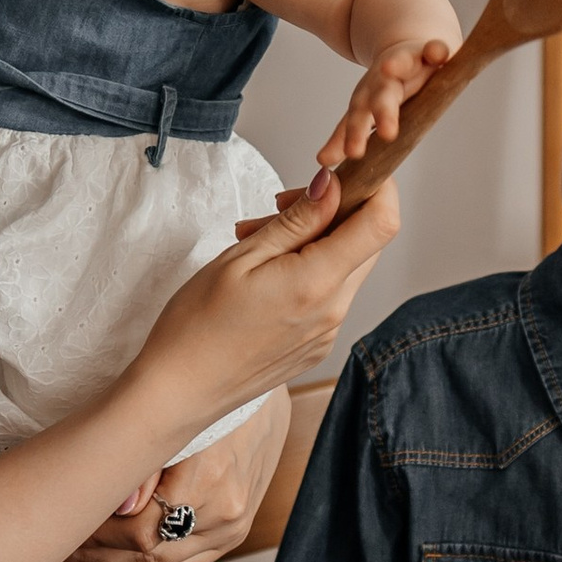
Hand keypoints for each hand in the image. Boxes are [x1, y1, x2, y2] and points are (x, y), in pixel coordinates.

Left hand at [66, 393, 287, 561]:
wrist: (258, 395)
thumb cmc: (208, 398)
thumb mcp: (171, 418)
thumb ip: (143, 463)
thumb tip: (118, 507)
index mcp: (207, 481)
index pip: (139, 530)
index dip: (96, 537)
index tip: (66, 530)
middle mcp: (225, 512)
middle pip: (150, 555)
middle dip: (99, 557)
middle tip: (61, 552)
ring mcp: (233, 528)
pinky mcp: (235, 533)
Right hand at [136, 168, 396, 440]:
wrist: (179, 391)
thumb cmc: (196, 325)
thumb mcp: (241, 257)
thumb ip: (296, 222)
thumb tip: (333, 186)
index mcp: (317, 282)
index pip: (382, 222)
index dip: (377, 186)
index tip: (350, 171)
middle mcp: (334, 310)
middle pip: (366, 242)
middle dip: (336, 211)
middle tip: (282, 206)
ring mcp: (328, 332)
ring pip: (345, 266)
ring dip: (316, 242)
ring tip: (260, 239)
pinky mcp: (317, 345)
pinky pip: (329, 294)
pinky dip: (308, 272)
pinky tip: (266, 275)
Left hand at [320, 35, 455, 169]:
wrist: (407, 51)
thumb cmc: (384, 89)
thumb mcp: (364, 111)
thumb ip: (345, 136)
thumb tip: (322, 162)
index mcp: (368, 99)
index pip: (358, 119)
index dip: (354, 136)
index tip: (349, 155)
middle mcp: (384, 81)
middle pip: (381, 97)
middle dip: (381, 112)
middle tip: (386, 134)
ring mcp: (407, 63)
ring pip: (402, 64)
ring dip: (397, 65)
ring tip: (390, 68)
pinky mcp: (430, 51)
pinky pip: (435, 48)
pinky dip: (436, 49)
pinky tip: (438, 53)